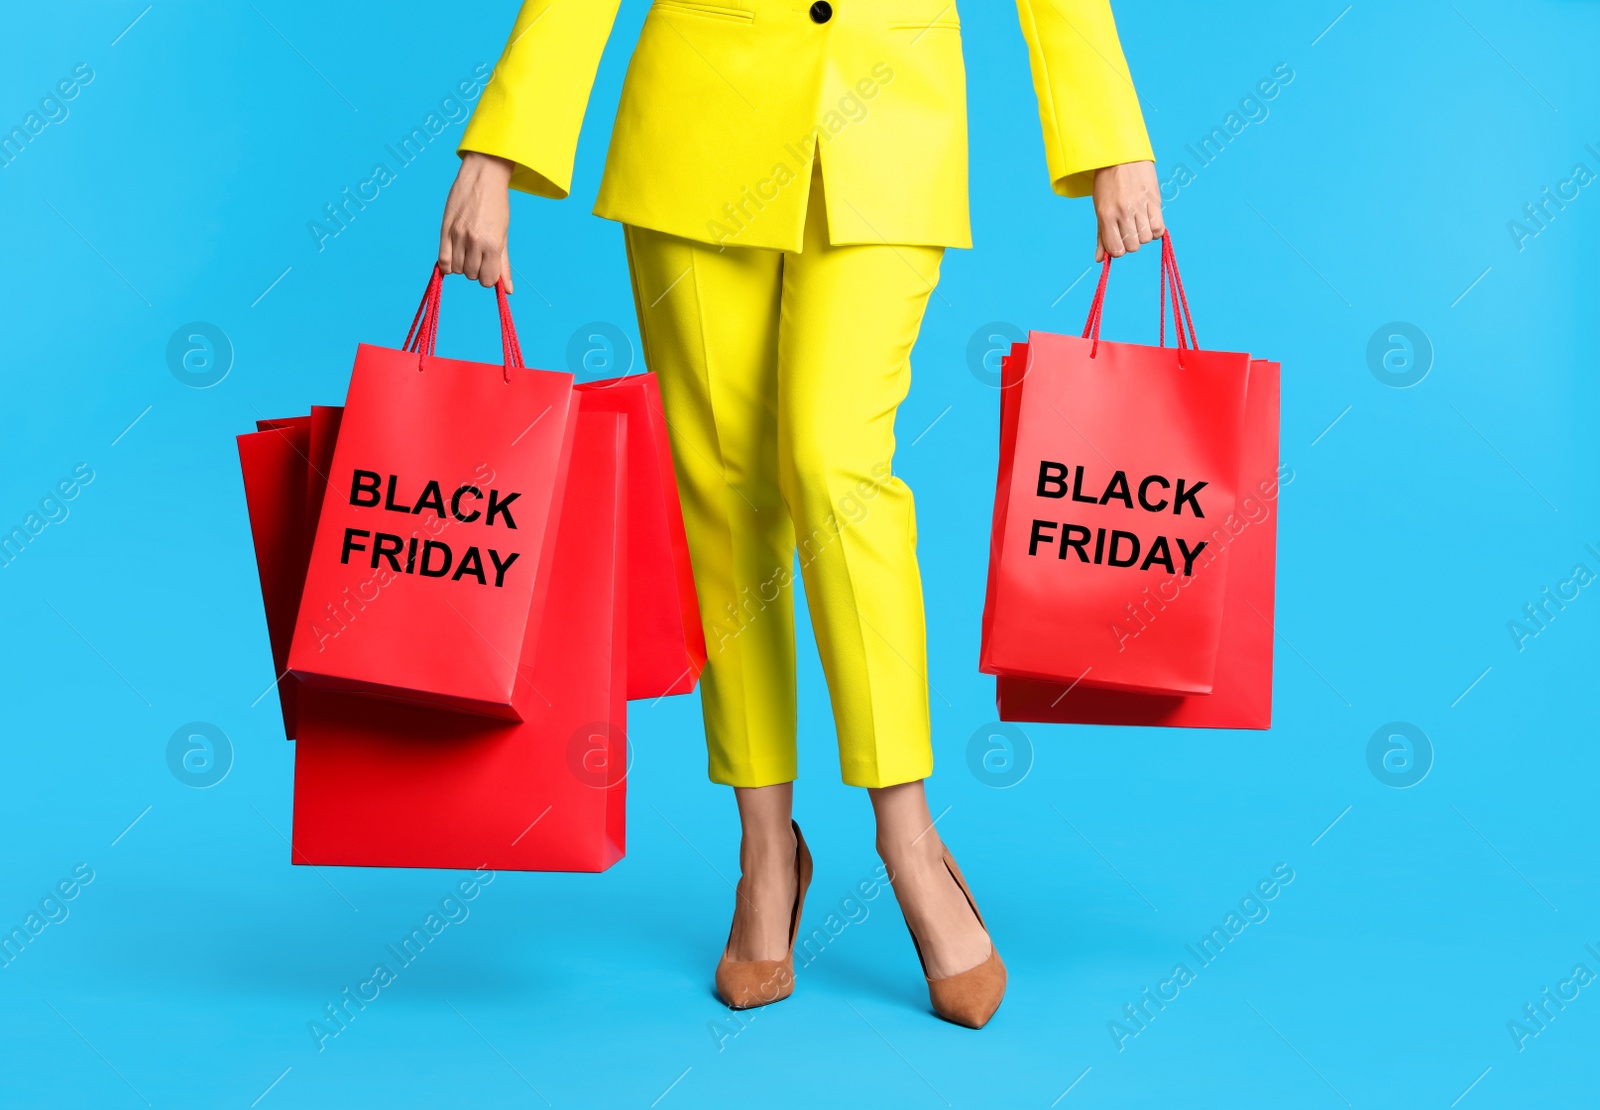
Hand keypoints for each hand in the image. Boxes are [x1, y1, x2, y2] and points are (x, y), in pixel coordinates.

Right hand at [439, 151, 514, 291]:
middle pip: (471, 275)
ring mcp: (457, 235)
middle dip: (476, 270)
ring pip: (457, 269)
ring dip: (462, 266)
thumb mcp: (503, 236)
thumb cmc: (496, 206)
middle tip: (479, 256)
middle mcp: (474, 241)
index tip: (489, 268)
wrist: (482, 177)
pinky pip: (443, 259)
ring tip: (468, 251)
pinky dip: (448, 264)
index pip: (488, 280)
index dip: (489, 277)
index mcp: (492, 244)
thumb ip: (504, 265)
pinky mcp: (444, 229)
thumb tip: (509, 291)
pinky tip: (454, 257)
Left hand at [1091, 161, 1163, 260]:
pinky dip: (1155, 229)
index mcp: (1106, 215)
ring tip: (1139, 223)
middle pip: (1133, 246)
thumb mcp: (1100, 209)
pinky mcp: (1154, 199)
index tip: (1119, 242)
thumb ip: (1101, 236)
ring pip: (1147, 238)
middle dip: (1132, 243)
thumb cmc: (1108, 184)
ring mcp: (1139, 206)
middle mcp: (1123, 212)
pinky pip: (1159, 227)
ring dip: (1144, 236)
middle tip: (1129, 230)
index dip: (1119, 250)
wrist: (1122, 155)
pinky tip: (1150, 221)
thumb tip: (1099, 260)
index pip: (1117, 250)